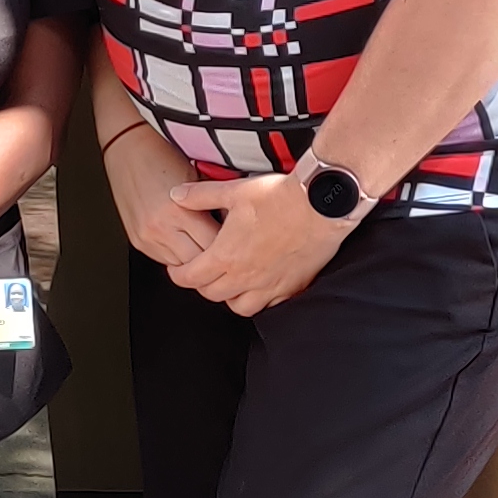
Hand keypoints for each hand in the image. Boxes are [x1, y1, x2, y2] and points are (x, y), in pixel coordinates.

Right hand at [103, 121, 219, 271]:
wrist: (127, 147)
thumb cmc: (163, 155)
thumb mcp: (196, 178)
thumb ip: (213, 205)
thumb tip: (234, 225)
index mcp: (178, 210)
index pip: (213, 245)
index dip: (229, 244)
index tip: (238, 240)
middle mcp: (160, 227)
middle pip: (198, 262)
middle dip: (214, 256)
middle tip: (227, 248)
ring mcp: (147, 237)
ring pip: (182, 266)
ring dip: (196, 258)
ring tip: (206, 244)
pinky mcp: (138, 241)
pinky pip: (166, 260)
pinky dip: (179, 255)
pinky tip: (186, 241)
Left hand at [164, 170, 355, 317]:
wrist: (321, 204)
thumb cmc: (280, 198)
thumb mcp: (234, 191)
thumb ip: (201, 196)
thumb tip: (177, 195)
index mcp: (226, 256)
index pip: (191, 277)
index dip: (178, 275)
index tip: (177, 270)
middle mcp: (246, 277)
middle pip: (212, 294)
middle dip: (201, 284)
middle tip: (201, 272)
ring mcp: (270, 285)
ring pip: (240, 307)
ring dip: (230, 297)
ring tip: (230, 282)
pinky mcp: (293, 286)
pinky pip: (271, 305)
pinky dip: (260, 300)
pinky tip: (261, 286)